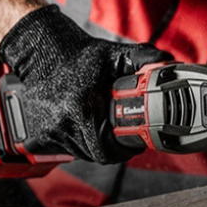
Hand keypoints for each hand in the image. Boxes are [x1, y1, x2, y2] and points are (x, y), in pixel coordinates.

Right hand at [0, 5, 173, 163]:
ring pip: (78, 154)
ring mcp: (48, 131)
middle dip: (108, 147)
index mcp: (82, 108)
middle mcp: (63, 123)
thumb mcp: (113, 53)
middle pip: (94, 154)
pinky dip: (70, 143)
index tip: (130, 142)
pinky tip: (75, 127)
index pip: (107, 151)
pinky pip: (60, 150)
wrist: (42, 51)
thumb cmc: (78, 55)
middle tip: (117, 134)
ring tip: (95, 126)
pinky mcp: (37, 134)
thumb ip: (143, 58)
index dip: (122, 151)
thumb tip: (168, 63)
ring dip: (90, 145)